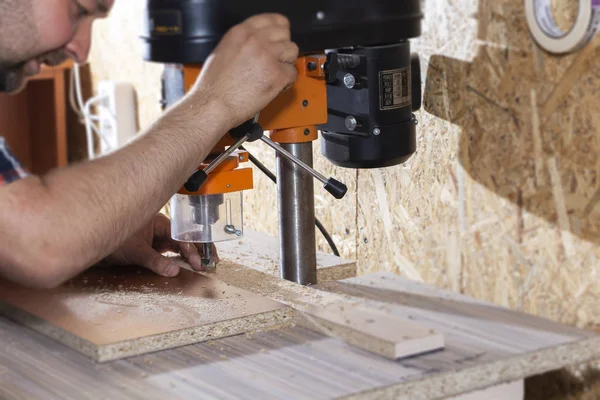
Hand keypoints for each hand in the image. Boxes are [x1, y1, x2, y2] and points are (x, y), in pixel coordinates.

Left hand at [102, 214, 214, 275]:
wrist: (93, 236)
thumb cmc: (112, 238)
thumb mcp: (135, 251)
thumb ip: (156, 262)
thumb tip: (173, 271)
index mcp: (159, 223)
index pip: (182, 237)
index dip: (192, 250)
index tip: (198, 262)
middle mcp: (160, 229)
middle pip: (185, 238)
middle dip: (200, 249)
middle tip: (213, 260)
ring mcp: (157, 237)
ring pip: (180, 244)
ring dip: (191, 253)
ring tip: (205, 262)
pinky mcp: (153, 245)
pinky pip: (171, 250)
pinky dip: (180, 257)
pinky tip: (188, 264)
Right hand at [191, 13, 298, 128]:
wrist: (213, 105)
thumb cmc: (214, 86)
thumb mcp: (223, 51)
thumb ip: (243, 43)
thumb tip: (258, 44)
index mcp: (241, 32)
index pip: (272, 19)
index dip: (280, 30)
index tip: (281, 37)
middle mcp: (256, 40)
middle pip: (285, 34)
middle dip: (283, 48)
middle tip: (276, 60)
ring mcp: (268, 56)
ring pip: (292, 51)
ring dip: (286, 63)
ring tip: (274, 74)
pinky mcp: (276, 74)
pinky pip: (292, 73)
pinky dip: (286, 82)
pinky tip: (275, 86)